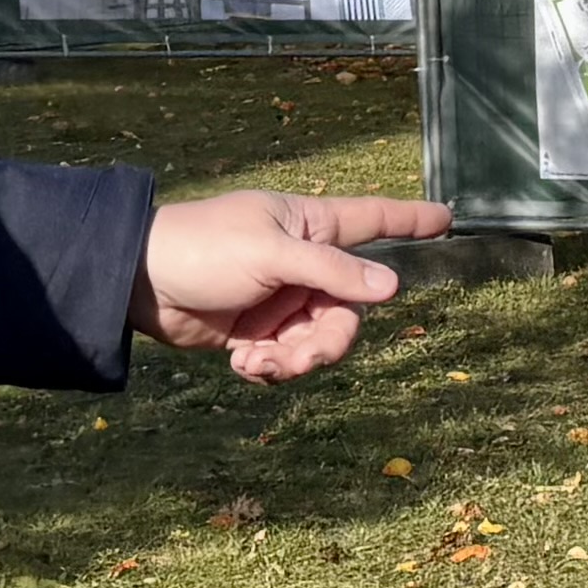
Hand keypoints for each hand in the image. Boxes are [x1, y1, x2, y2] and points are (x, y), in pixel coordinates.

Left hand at [131, 189, 453, 381]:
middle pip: (349, 311)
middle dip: (328, 342)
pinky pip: (288, 361)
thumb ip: (330, 272)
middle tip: (295, 356)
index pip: (372, 220)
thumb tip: (391, 288)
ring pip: (321, 343)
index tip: (448, 218)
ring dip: (295, 361)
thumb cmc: (202, 247)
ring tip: (257, 363)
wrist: (138, 283)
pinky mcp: (258, 333)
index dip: (410, 219)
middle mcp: (302, 264)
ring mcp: (281, 300)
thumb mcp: (270, 254)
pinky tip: (242, 365)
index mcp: (308, 226)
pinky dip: (270, 369)